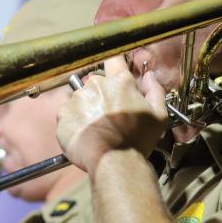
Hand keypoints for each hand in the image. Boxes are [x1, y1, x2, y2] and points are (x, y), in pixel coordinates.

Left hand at [57, 56, 166, 172]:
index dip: (114, 64)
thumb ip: (155, 91)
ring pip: (81, 98)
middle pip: (96, 82)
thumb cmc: (137, 141)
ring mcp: (77, 99)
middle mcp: (96, 85)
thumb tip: (150, 77)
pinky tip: (85, 135)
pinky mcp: (63, 114)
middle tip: (108, 115)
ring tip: (96, 128)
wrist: (113, 163)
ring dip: (87, 108)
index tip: (114, 71)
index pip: (114, 59)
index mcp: (120, 82)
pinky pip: (68, 113)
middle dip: (101, 94)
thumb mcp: (159, 116)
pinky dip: (74, 122)